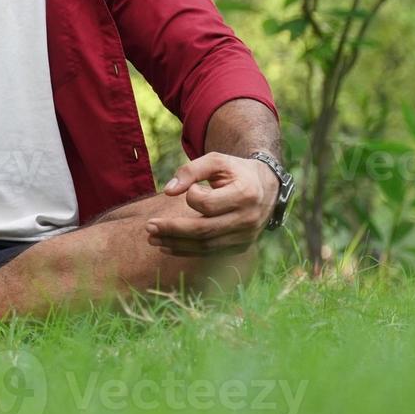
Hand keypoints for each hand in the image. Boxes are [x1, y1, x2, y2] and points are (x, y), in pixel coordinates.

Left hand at [144, 152, 279, 255]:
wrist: (266, 187)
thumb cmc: (235, 171)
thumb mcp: (216, 161)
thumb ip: (191, 170)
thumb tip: (168, 191)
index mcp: (245, 195)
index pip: (208, 204)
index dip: (191, 197)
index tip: (188, 190)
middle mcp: (248, 219)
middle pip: (204, 230)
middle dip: (172, 230)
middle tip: (148, 227)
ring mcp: (246, 236)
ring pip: (205, 246)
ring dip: (176, 244)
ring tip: (152, 239)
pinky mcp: (241, 246)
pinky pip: (210, 252)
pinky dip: (187, 250)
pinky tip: (167, 247)